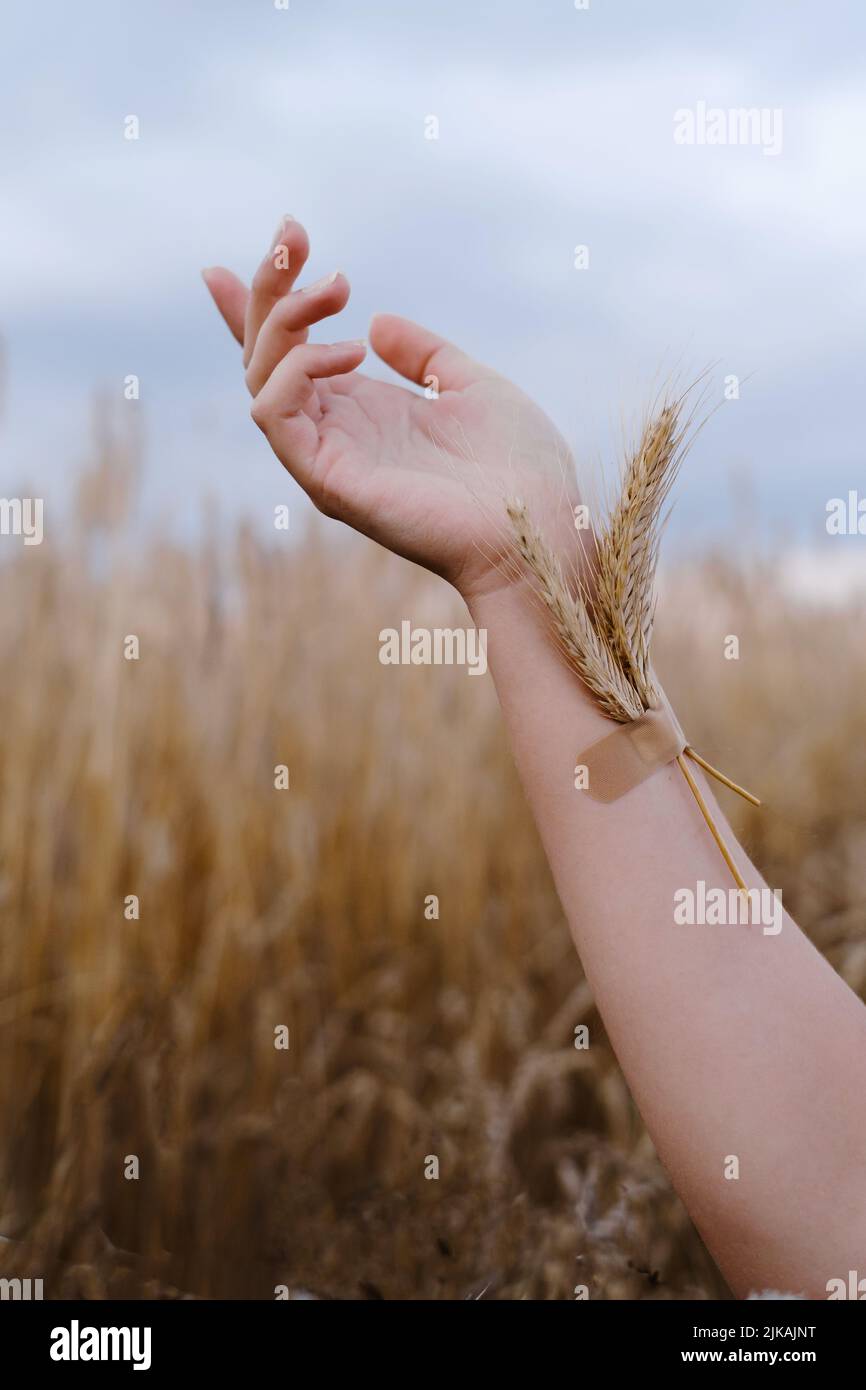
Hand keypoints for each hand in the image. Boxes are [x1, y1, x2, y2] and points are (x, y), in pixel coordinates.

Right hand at [203, 217, 579, 603]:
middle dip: (270, 287)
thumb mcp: (471, 386)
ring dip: (285, 319)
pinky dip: (297, 369)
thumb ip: (423, 355)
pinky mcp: (327, 480)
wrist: (539, 525)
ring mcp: (326, 457)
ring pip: (260, 378)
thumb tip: (376, 323)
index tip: (269, 241)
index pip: (292, 354)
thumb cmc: (518, 468)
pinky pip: (275, 415)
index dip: (264, 303)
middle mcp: (335, 433)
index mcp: (363, 412)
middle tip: (297, 233)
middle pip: (265, 355)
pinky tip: (348, 348)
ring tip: (339, 287)